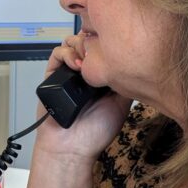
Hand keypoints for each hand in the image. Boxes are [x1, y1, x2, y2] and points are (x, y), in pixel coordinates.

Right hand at [33, 34, 132, 164]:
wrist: (73, 146)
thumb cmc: (96, 131)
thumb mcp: (121, 104)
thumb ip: (126, 82)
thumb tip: (134, 62)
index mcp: (100, 76)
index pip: (102, 49)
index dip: (107, 42)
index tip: (115, 45)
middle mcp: (84, 71)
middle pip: (86, 41)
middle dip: (93, 40)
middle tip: (100, 51)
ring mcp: (68, 71)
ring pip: (71, 43)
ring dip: (80, 45)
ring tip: (87, 58)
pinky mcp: (52, 74)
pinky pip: (57, 54)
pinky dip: (66, 53)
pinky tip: (76, 64)